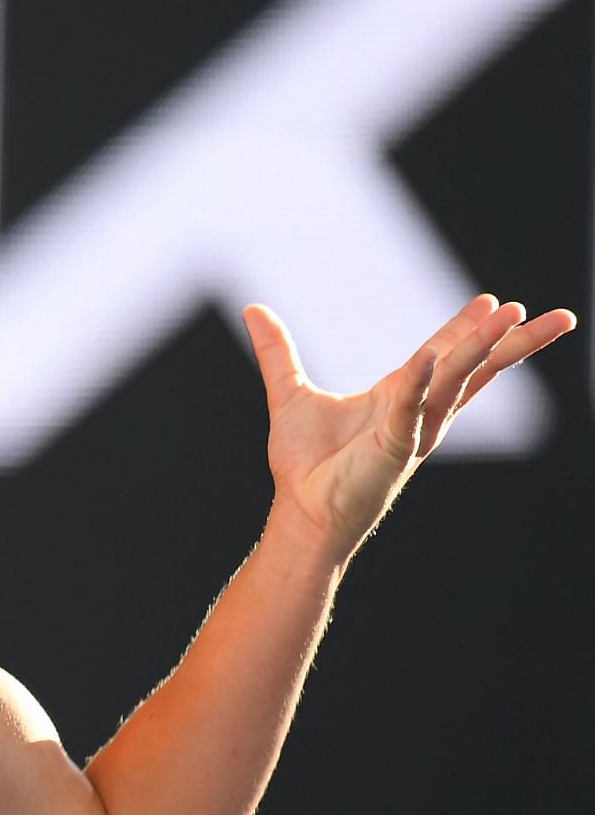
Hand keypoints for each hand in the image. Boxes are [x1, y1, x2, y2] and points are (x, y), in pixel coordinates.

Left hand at [243, 293, 575, 560]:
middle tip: (561, 317)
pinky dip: (417, 382)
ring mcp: (411, 430)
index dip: (471, 329)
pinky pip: (407, 410)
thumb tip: (253, 310)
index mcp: (400, 397)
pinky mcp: (392, 448)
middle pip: (476, 368)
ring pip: (455, 380)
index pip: (447, 355)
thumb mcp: (290, 393)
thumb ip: (276, 352)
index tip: (497, 303)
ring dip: (482, 347)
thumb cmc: (305, 464)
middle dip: (516, 342)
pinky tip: (431, 356)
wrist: (300, 511)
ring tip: (511, 315)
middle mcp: (417, 412)